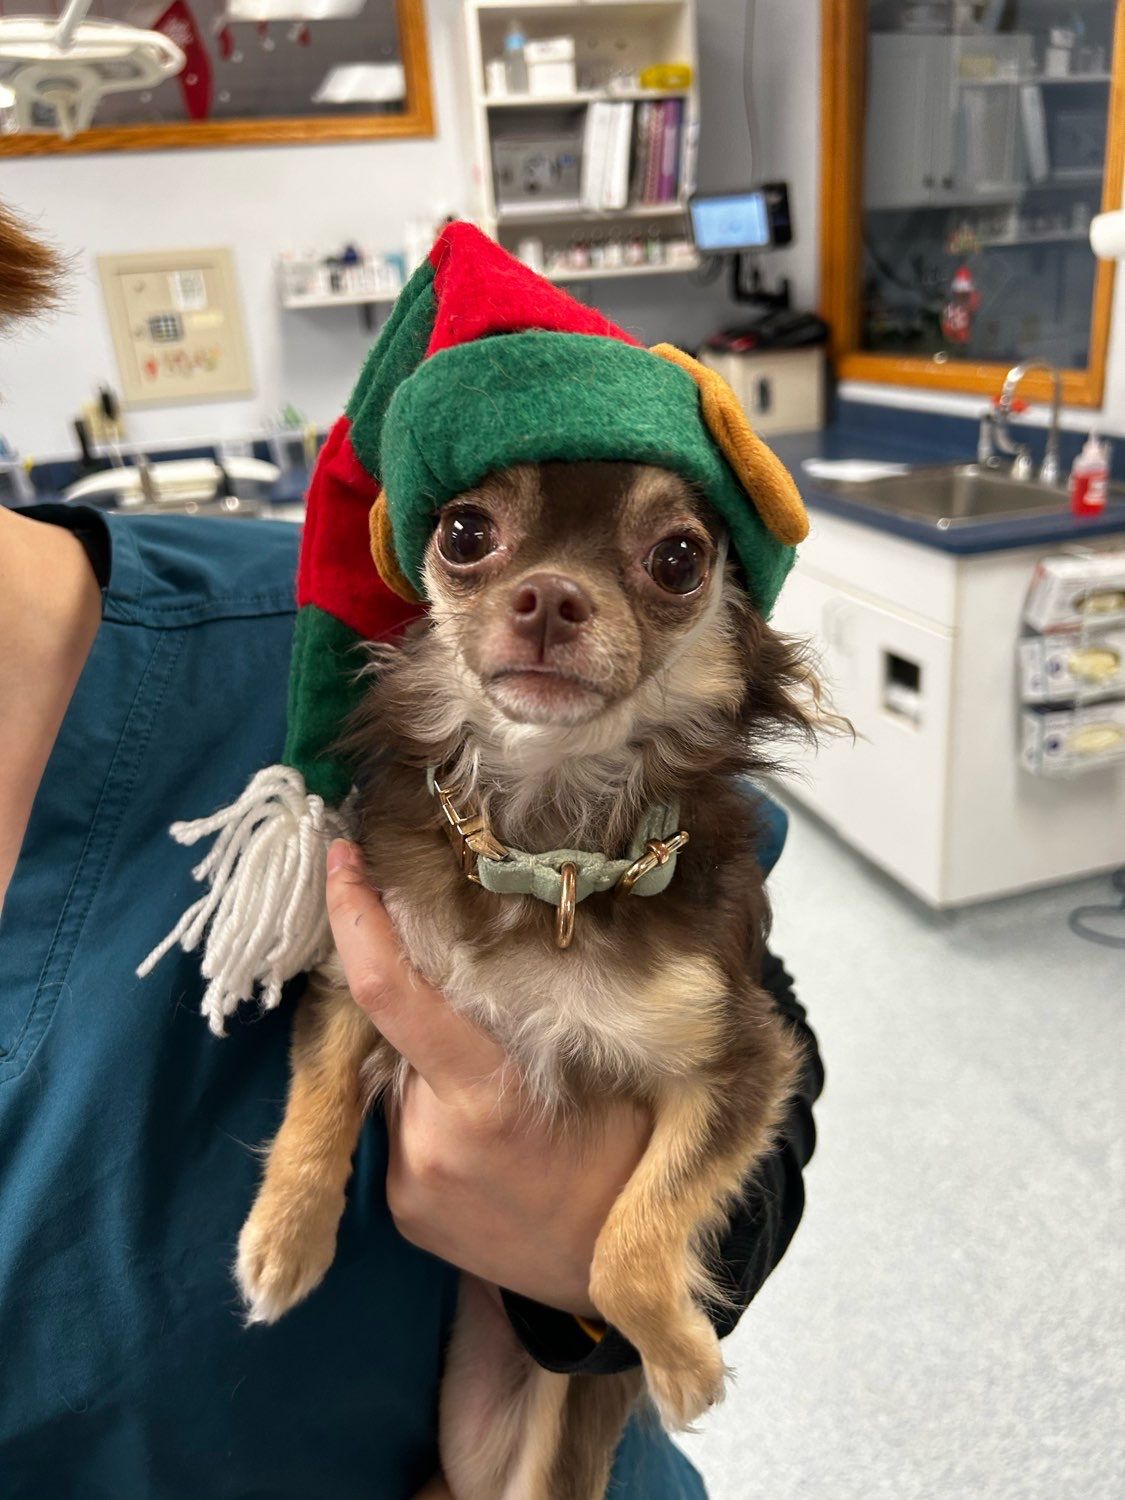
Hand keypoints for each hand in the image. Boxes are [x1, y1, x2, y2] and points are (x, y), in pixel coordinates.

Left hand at [326, 840, 649, 1317]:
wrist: (608, 1278)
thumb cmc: (624, 1156)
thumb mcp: (603, 1076)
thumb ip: (535, 1020)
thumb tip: (488, 943)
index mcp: (486, 1096)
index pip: (393, 995)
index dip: (357, 922)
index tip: (339, 862)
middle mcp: (429, 1139)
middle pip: (401, 1035)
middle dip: (434, 1017)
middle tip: (498, 1040)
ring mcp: (408, 1182)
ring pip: (399, 1082)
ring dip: (433, 1071)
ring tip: (505, 1112)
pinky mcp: (401, 1211)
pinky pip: (402, 1131)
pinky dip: (432, 1117)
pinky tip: (487, 1147)